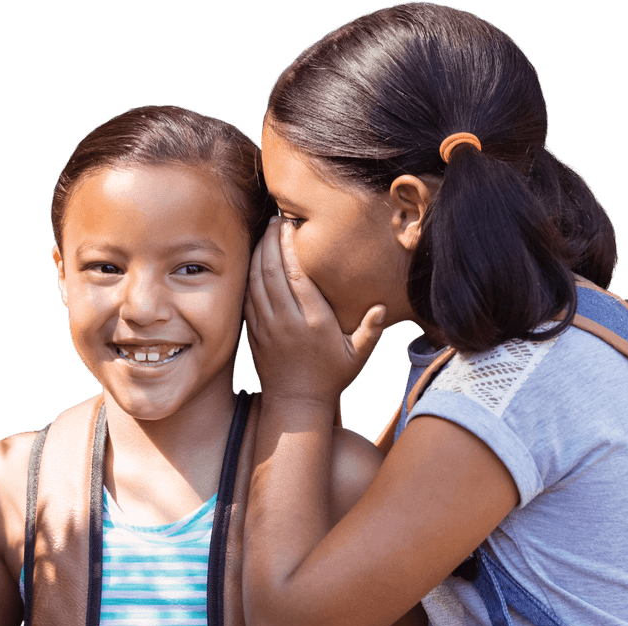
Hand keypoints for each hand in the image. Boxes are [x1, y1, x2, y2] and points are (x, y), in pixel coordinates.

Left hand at [244, 217, 386, 405]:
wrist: (295, 403)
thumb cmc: (331, 378)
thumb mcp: (357, 357)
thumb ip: (370, 331)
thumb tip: (381, 307)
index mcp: (313, 321)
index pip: (295, 274)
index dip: (289, 245)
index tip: (290, 225)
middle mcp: (286, 320)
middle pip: (272, 269)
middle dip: (271, 240)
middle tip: (276, 219)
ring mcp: (266, 325)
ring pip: (255, 279)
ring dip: (258, 252)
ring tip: (265, 232)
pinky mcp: (253, 331)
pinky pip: (247, 295)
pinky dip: (248, 273)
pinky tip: (254, 259)